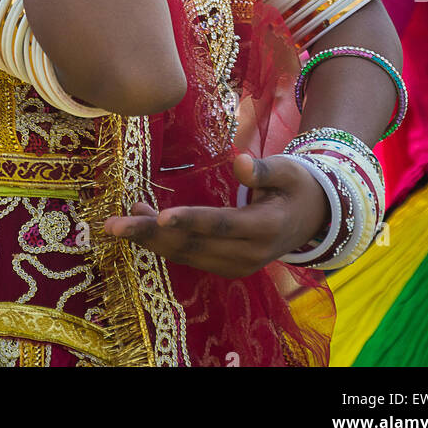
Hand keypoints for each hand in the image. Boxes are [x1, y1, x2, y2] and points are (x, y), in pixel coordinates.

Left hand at [101, 153, 329, 278]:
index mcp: (264, 228)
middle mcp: (248, 254)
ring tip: (117, 222)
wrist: (314, 218)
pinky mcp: (227, 266)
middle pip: (193, 245)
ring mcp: (237, 265)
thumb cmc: (297, 184)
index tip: (160, 216)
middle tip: (113, 226)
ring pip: (187, 254)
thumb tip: (239, 161)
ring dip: (150, 239)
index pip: (221, 225)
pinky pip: (191, 256)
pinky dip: (163, 243)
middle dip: (150, 235)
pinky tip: (141, 224)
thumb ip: (264, 170)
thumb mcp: (289, 170)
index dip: (190, 220)